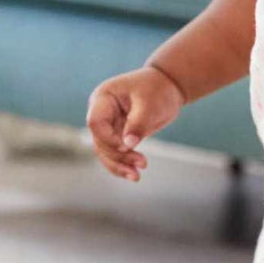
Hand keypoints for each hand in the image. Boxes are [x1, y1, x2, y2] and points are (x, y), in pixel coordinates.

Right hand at [86, 65, 184, 182]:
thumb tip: (127, 145)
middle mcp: (102, 112)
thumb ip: (137, 124)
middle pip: (100, 140)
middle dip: (118, 156)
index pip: (95, 123)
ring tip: (137, 176)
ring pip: (105, 151)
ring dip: (119, 165)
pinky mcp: (118, 134)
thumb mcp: (149, 104)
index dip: (108, 138)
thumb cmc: (157, 89)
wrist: (168, 86)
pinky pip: (114, 153)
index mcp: (103, 98)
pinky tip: (134, 175)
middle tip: (142, 163)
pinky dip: (122, 165)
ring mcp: (109, 124)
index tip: (127, 146)